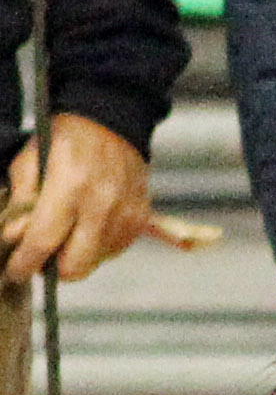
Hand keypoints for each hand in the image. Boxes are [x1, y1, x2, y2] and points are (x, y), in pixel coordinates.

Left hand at [3, 112, 152, 283]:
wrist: (112, 123)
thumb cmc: (66, 138)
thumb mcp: (30, 159)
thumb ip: (22, 198)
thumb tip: (16, 236)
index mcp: (69, 187)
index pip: (44, 241)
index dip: (26, 263)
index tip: (17, 271)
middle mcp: (101, 205)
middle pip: (76, 265)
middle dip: (56, 268)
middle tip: (44, 254)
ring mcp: (124, 215)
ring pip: (96, 261)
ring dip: (78, 255)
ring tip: (69, 233)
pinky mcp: (140, 219)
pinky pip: (115, 250)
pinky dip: (98, 246)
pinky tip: (88, 227)